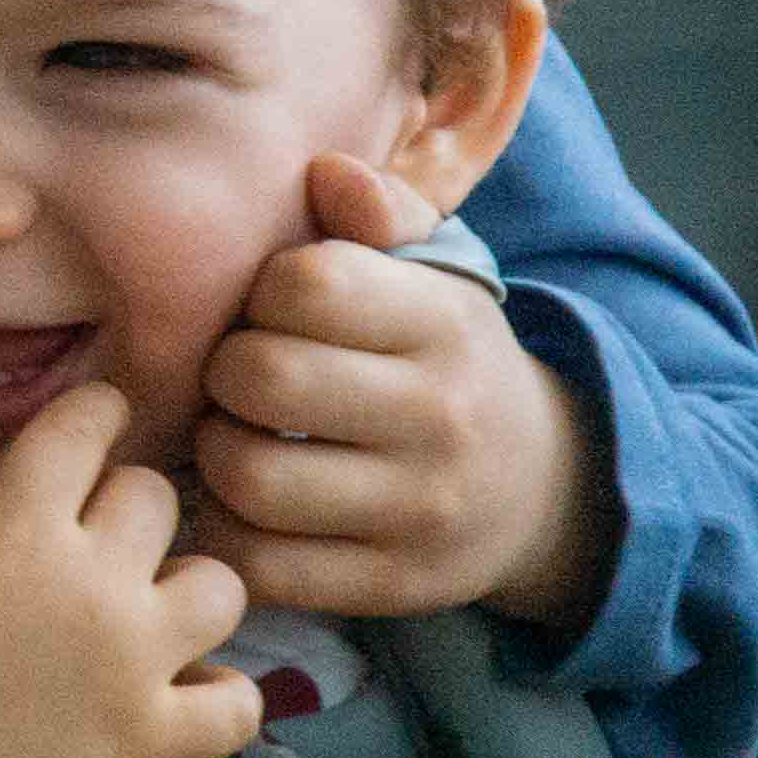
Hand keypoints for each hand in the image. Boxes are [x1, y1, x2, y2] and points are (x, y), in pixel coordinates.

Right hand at [0, 380, 266, 757]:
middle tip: (87, 539)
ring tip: (145, 608)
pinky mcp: (147, 743)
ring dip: (185, 586)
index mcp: (21, 525)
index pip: (89, 425)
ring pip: (221, 587)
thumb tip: (31, 458)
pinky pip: (236, 706)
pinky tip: (180, 686)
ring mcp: (131, 668)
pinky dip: (220, 694)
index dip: (95, 414)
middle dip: (120, 503)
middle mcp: (93, 586)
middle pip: (155, 496)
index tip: (93, 426)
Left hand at [195, 157, 609, 626]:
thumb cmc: (447, 359)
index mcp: (443, 322)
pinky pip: (261, 566)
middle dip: (225, 373)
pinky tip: (244, 508)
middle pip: (262, 379)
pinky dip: (228, 535)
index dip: (262, 291)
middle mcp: (438, 416)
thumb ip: (381, 214)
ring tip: (236, 440)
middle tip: (238, 380)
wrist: (541, 488)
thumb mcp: (437, 275)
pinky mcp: (389, 585)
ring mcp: (416, 510)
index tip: (274, 310)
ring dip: (216, 456)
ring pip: (250, 479)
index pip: (306, 283)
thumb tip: (325, 171)